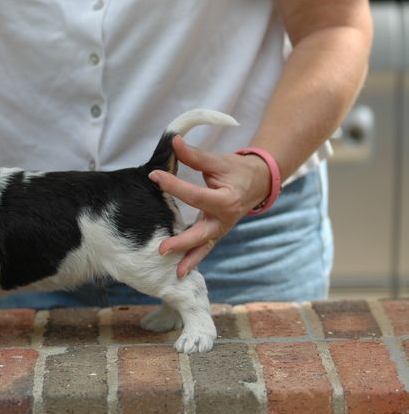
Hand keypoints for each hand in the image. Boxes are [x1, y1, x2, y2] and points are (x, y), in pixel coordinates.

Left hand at [148, 136, 271, 277]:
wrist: (259, 182)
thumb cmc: (237, 171)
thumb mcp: (218, 161)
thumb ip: (195, 156)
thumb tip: (174, 141)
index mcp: (226, 199)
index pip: (195, 195)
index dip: (173, 185)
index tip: (154, 176)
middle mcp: (224, 219)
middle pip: (201, 234)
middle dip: (181, 242)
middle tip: (162, 248)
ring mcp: (221, 229)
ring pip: (203, 247)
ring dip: (189, 259)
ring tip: (175, 272)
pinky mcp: (216, 234)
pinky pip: (204, 248)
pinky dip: (193, 260)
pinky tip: (179, 272)